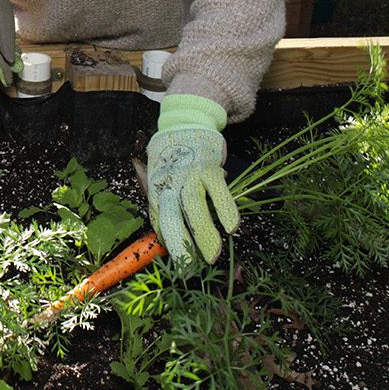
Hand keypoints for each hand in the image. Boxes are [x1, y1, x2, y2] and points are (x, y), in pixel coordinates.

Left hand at [146, 94, 238, 262]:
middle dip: (181, 245)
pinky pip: (218, 190)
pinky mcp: (209, 165)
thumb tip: (164, 236)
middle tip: (189, 268)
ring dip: (204, 232)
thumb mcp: (159, 176)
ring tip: (212, 255)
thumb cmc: (172, 156)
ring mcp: (189, 173)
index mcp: (156, 187)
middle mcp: (169, 181)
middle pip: (173, 216)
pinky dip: (225, 209)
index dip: (168, 242)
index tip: (177, 263)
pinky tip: (232, 227)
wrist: (186, 120)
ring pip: (194, 206)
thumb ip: (163, 203)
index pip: (159, 220)